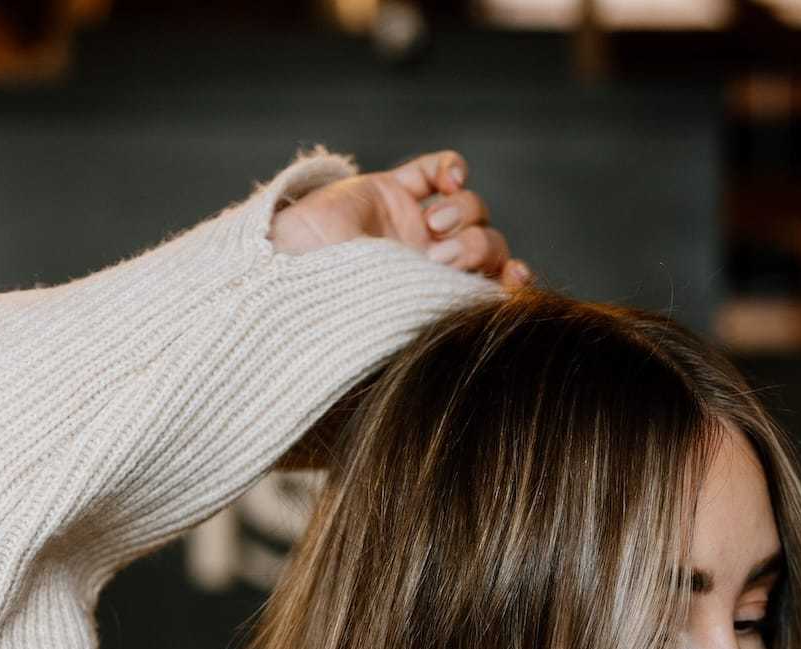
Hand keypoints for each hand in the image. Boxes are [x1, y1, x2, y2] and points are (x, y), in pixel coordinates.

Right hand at [270, 147, 531, 292]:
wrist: (286, 280)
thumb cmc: (339, 315)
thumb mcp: (403, 327)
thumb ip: (449, 317)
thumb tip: (503, 309)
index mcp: (437, 303)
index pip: (493, 287)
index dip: (512, 281)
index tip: (515, 280)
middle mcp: (431, 267)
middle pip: (488, 242)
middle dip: (475, 248)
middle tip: (441, 260)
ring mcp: (412, 226)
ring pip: (471, 206)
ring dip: (463, 213)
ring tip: (430, 226)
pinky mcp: (392, 191)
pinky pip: (439, 169)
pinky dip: (452, 169)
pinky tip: (448, 182)